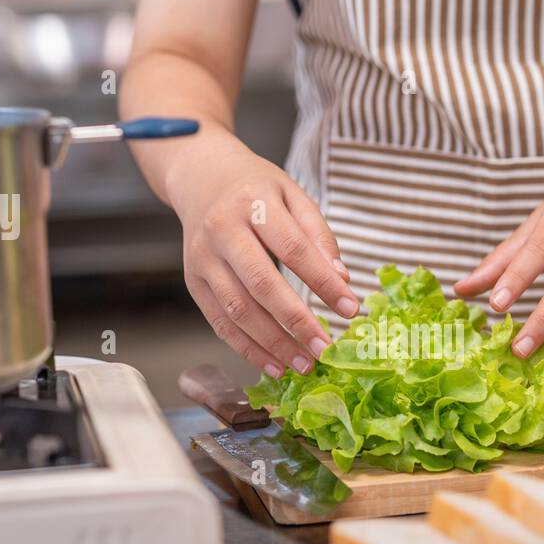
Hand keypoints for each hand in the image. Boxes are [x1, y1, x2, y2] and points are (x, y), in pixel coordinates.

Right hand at [171, 139, 359, 376]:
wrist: (202, 178)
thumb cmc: (256, 190)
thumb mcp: (293, 196)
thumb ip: (319, 236)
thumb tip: (342, 280)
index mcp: (254, 202)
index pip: (295, 248)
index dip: (324, 283)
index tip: (351, 309)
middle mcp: (223, 230)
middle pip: (262, 283)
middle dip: (297, 322)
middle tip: (326, 350)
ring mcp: (203, 258)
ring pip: (238, 309)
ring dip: (272, 343)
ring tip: (304, 365)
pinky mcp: (192, 281)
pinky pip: (219, 322)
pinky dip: (247, 348)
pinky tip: (274, 364)